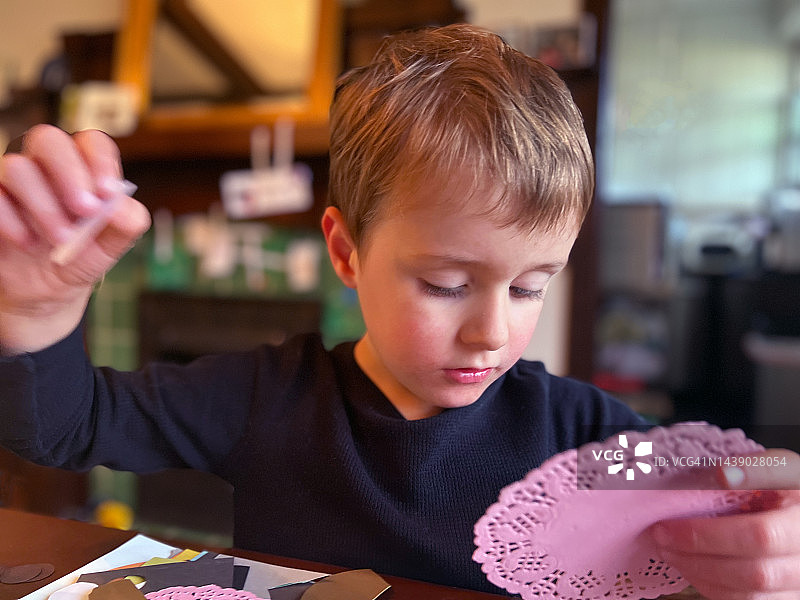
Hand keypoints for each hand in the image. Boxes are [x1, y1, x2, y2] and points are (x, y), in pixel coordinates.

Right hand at [0, 124, 149, 353]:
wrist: (50, 287)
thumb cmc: (84, 253)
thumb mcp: (113, 243)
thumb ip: (127, 222)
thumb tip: (120, 207)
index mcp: (83, 166)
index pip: (91, 142)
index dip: (100, 162)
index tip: (109, 194)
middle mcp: (45, 163)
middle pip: (48, 140)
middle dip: (70, 174)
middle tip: (86, 211)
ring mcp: (12, 179)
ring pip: (17, 167)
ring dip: (45, 206)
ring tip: (63, 239)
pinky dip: (11, 220)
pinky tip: (29, 243)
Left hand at [650, 448, 799, 598]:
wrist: (797, 511)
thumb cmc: (789, 488)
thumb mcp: (781, 467)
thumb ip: (754, 468)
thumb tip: (722, 474)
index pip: (760, 536)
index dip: (709, 534)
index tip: (669, 523)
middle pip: (753, 573)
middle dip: (697, 556)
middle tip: (660, 536)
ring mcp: (796, 584)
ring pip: (748, 595)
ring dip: (699, 574)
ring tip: (668, 551)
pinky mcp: (783, 596)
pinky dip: (711, 587)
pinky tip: (690, 566)